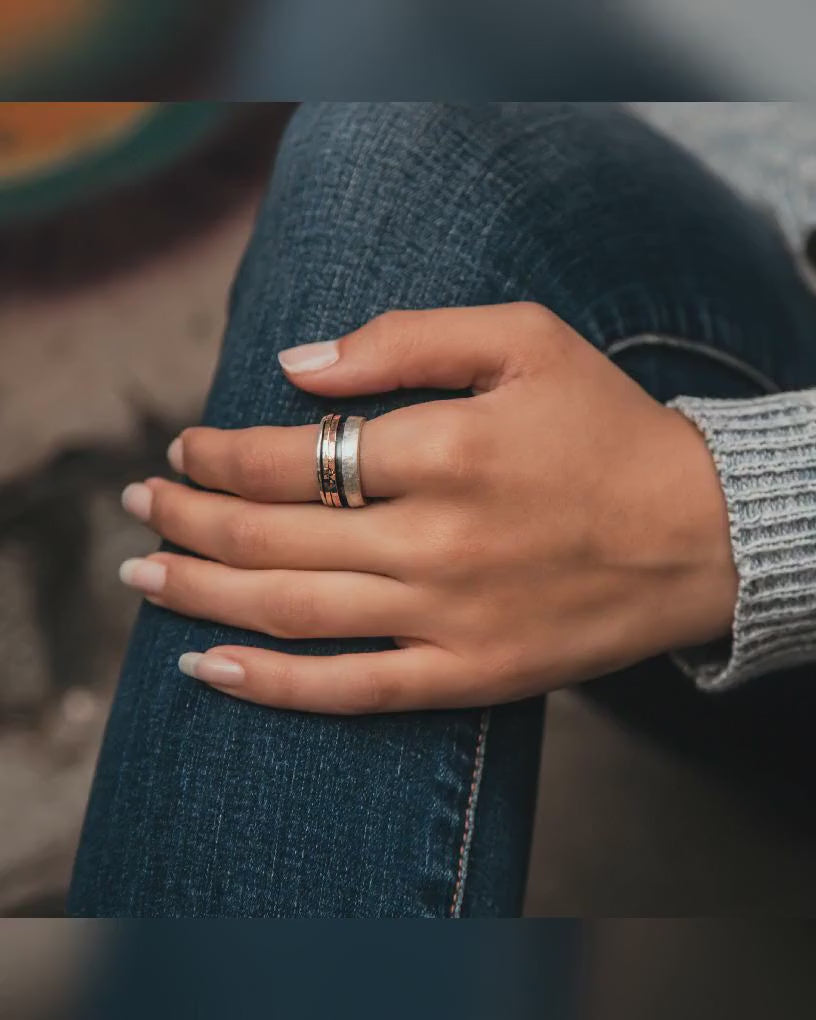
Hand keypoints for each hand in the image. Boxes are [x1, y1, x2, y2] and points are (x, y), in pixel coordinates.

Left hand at [119, 303, 737, 712]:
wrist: (697, 534)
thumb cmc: (607, 429)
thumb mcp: (526, 339)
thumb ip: (408, 338)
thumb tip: (298, 365)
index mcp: (445, 449)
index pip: (289, 456)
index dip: (218, 454)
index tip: (185, 448)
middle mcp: (435, 539)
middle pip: (270, 537)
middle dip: (186, 519)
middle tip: (139, 506)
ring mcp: (448, 618)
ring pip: (290, 611)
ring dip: (199, 593)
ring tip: (142, 579)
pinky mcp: (468, 676)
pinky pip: (349, 690)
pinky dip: (270, 684)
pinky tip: (207, 667)